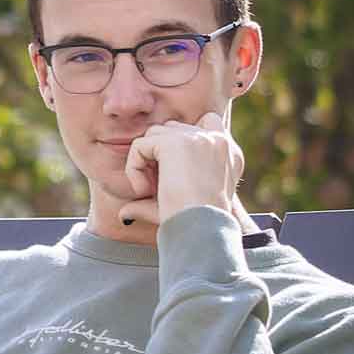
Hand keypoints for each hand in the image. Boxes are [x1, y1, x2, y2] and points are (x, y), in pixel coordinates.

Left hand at [131, 109, 244, 229]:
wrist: (200, 231)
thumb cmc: (194, 226)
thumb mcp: (183, 207)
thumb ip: (156, 200)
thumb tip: (123, 214)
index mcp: (230, 154)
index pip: (206, 123)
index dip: (181, 142)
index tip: (173, 174)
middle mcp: (219, 141)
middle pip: (174, 129)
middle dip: (159, 155)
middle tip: (157, 188)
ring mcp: (199, 138)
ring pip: (155, 134)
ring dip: (145, 160)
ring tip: (150, 191)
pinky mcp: (176, 142)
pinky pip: (140, 145)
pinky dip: (133, 168)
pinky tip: (144, 190)